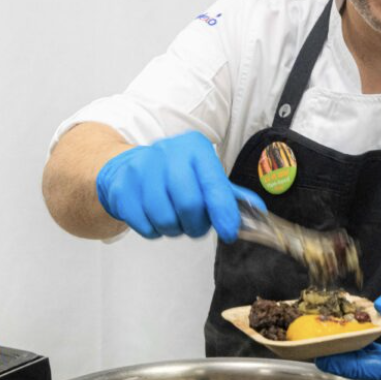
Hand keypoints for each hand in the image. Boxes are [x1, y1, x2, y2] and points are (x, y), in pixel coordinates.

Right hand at [95, 131, 262, 241]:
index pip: (214, 185)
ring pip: (165, 218)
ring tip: (174, 220)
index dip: (223, 213)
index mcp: (194, 148)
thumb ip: (229, 194)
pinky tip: (155, 217)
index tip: (228, 232)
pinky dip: (154, 230)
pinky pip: (144, 225)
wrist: (128, 168)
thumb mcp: (204, 175)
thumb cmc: (174, 174)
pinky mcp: (122, 188)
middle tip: (196, 226)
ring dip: (174, 229)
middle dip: (197, 225)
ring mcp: (141, 169)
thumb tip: (257, 211)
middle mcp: (167, 153)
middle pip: (189, 205)